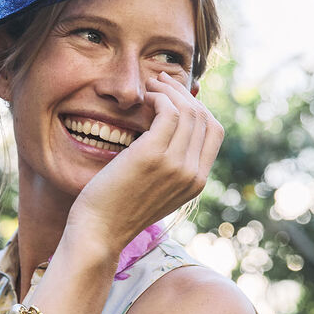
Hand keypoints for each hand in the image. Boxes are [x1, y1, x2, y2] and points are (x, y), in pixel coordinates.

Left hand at [67, 72, 223, 254]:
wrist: (99, 231)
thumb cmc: (117, 209)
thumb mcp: (153, 188)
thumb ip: (168, 165)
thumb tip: (169, 130)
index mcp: (196, 183)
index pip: (214, 132)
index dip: (198, 108)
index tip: (175, 97)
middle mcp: (193, 174)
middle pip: (204, 117)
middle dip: (183, 93)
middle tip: (160, 82)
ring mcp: (176, 165)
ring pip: (188, 111)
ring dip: (169, 91)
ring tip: (151, 85)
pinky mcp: (153, 155)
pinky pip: (168, 111)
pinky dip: (159, 97)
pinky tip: (144, 97)